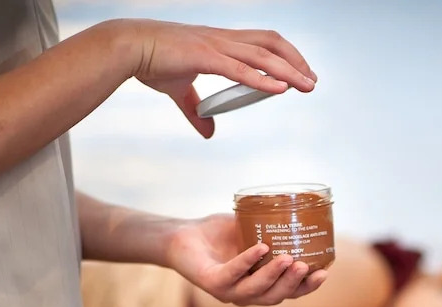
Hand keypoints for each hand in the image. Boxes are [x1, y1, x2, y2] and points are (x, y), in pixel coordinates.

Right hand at [114, 19, 316, 136]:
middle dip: (295, 61)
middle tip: (312, 82)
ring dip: (288, 71)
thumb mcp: (178, 90)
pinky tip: (280, 88)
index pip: (262, 41)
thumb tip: (209, 132)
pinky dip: (262, 79)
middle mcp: (223, 39)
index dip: (284, 54)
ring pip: (262, 56)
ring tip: (306, 86)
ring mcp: (215, 46)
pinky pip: (240, 69)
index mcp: (220, 42)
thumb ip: (196, 112)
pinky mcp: (205, 57)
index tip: (300, 72)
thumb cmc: (152, 61)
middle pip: (271, 43)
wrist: (129, 47)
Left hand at [165, 213, 327, 305]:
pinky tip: (260, 247)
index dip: (306, 287)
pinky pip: (232, 274)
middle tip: (308, 267)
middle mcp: (245, 293)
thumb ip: (272, 225)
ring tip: (289, 258)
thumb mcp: (250, 228)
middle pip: (276, 296)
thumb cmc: (217, 234)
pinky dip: (247, 261)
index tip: (324, 273)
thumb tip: (298, 206)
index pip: (288, 292)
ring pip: (256, 290)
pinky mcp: (211, 282)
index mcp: (259, 284)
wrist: (182, 235)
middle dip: (294, 284)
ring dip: (275, 275)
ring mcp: (228, 291)